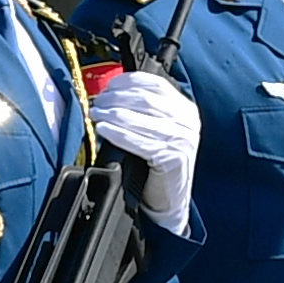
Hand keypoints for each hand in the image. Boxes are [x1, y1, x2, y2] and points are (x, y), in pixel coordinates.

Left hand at [88, 66, 198, 227]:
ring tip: (96, 114)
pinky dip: (119, 134)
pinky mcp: (174, 157)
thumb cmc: (157, 165)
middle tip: (97, 103)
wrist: (169, 200)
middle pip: (146, 99)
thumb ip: (143, 111)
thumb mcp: (157, 131)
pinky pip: (140, 141)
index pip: (155, 84)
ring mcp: (183, 139)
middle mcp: (188, 121)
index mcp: (185, 109)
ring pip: (142, 118)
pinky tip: (104, 130)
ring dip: (113, 114)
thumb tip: (111, 94)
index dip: (127, 82)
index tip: (106, 87)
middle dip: (116, 98)